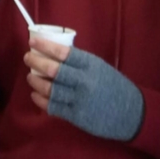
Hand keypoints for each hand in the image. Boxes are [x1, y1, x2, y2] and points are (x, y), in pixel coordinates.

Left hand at [24, 38, 144, 140]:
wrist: (132, 113)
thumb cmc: (114, 86)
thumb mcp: (100, 68)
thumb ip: (80, 62)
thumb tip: (54, 53)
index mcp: (91, 65)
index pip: (64, 53)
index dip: (45, 46)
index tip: (32, 42)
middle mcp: (84, 81)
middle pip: (53, 70)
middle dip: (35, 62)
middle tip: (27, 58)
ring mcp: (79, 100)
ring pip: (49, 89)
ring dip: (35, 81)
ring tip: (30, 76)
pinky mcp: (76, 116)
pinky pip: (52, 107)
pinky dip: (40, 100)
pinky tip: (35, 94)